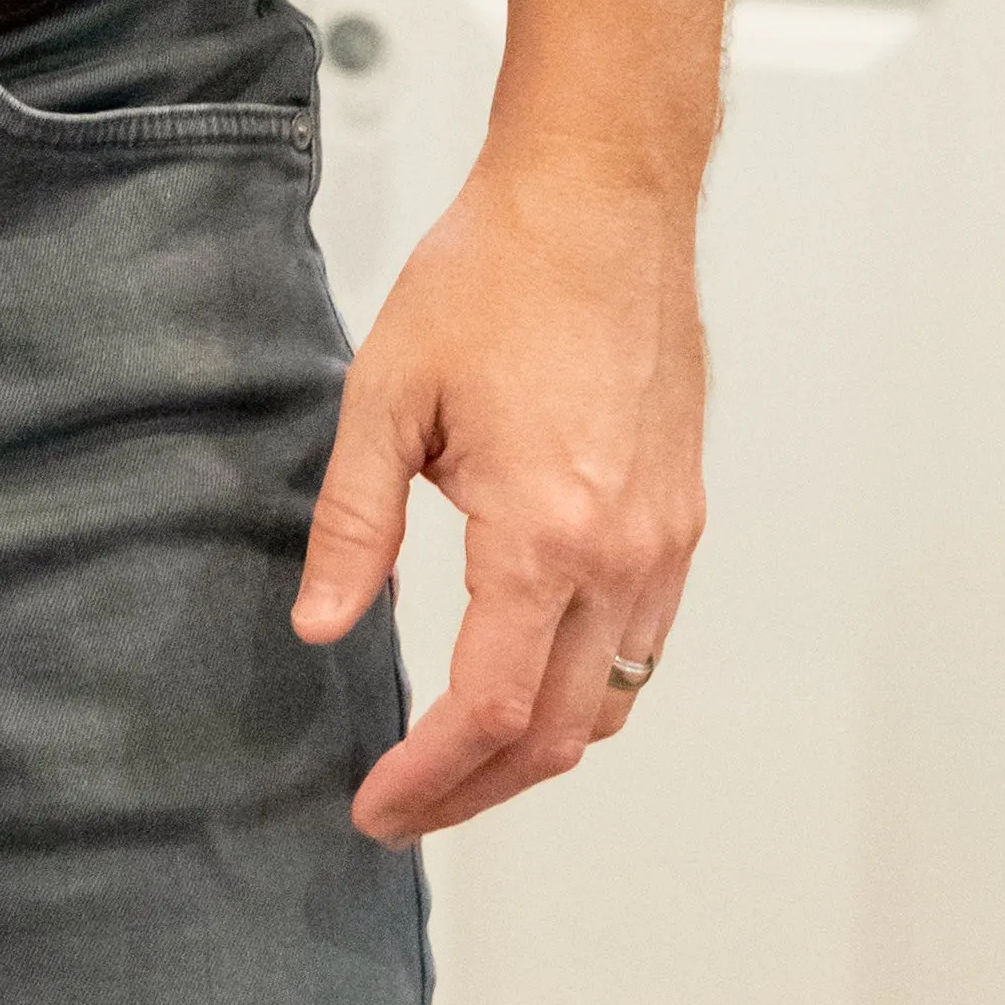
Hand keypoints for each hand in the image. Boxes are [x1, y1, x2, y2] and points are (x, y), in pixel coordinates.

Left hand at [292, 146, 704, 843]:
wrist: (599, 200)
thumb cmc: (497, 273)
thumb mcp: (389, 393)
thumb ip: (356, 522)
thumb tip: (322, 624)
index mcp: (545, 534)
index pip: (489, 711)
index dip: (428, 778)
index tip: (376, 804)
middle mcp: (623, 555)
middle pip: (558, 735)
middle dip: (477, 790)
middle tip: (405, 804)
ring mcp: (665, 540)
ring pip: (611, 702)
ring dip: (538, 749)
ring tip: (458, 757)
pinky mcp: (682, 515)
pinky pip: (643, 643)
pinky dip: (587, 687)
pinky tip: (530, 671)